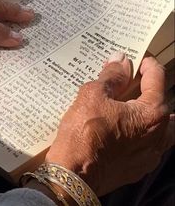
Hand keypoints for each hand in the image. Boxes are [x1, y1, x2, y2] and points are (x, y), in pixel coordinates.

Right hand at [46, 54, 173, 196]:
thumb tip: (121, 60)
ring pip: (158, 125)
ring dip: (146, 110)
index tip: (135, 58)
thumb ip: (113, 76)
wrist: (73, 176)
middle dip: (147, 87)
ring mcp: (150, 154)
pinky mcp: (138, 167)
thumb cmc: (84, 133)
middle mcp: (158, 134)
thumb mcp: (94, 94)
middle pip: (161, 101)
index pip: (157, 77)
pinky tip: (121, 126)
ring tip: (128, 102)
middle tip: (128, 79)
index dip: (146, 62)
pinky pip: (146, 143)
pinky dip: (138, 130)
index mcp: (152, 113)